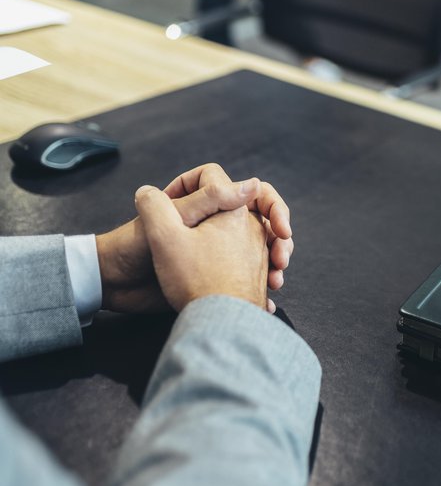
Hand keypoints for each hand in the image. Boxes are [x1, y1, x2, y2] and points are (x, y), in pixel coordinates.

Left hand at [96, 164, 293, 312]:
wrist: (114, 285)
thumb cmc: (134, 247)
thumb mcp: (173, 220)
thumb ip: (209, 199)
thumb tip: (253, 183)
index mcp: (205, 204)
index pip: (246, 190)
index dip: (265, 200)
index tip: (272, 221)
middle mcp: (213, 223)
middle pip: (260, 220)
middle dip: (277, 237)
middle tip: (281, 255)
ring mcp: (214, 249)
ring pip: (259, 248)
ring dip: (273, 262)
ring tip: (275, 281)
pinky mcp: (211, 274)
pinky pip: (246, 276)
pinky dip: (259, 286)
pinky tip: (266, 301)